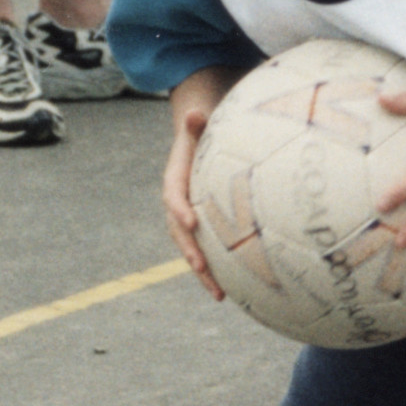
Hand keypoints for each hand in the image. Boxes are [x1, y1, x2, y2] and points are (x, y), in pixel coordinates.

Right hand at [164, 111, 224, 298]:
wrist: (198, 146)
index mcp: (175, 181)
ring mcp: (190, 220)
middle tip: (200, 267)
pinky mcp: (203, 230)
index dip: (180, 209)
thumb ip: (196, 124)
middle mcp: (178, 205)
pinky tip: (232, 292)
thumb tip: (195, 112)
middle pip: (180, 232)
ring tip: (219, 293)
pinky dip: (216, 272)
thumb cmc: (203, 136)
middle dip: (190, 251)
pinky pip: (207, 252)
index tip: (191, 222)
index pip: (173, 197)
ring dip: (203, 273)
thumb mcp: (200, 128)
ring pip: (192, 249)